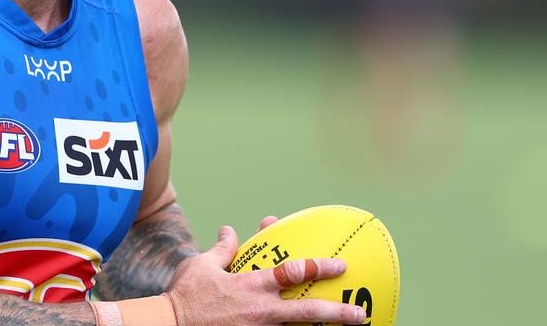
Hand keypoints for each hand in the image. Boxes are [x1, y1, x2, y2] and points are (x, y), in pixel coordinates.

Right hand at [165, 225, 369, 324]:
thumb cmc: (185, 296)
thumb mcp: (202, 265)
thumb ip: (222, 249)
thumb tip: (230, 231)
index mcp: (252, 286)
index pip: (293, 272)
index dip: (319, 267)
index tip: (339, 265)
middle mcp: (261, 311)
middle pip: (307, 312)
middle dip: (337, 313)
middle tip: (360, 314)